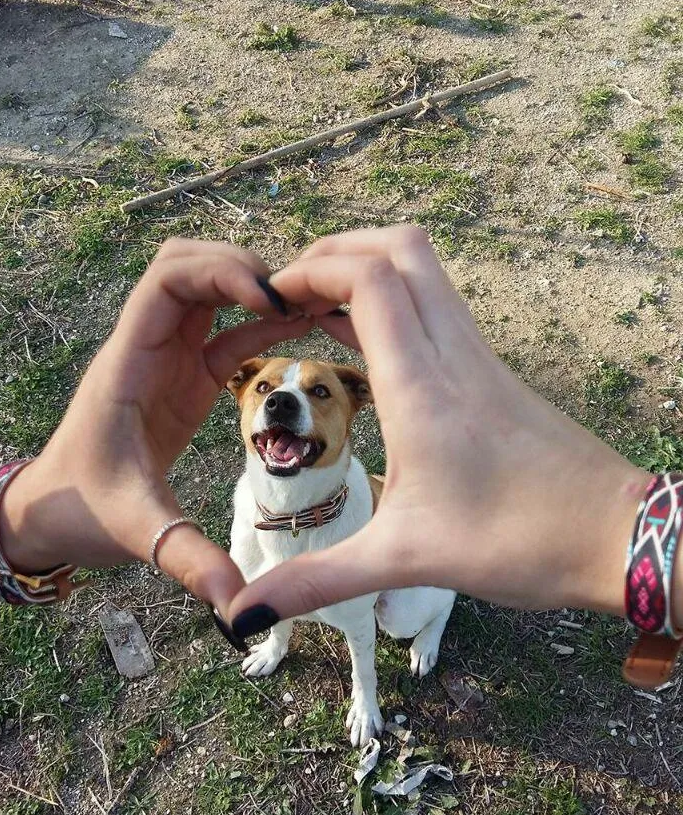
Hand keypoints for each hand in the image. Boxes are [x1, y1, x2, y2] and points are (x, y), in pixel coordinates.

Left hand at [0, 239, 309, 613]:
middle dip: (241, 268)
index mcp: (128, 363)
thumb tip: (238, 608)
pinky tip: (297, 331)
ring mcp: (166, 360)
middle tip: (293, 299)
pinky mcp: (184, 379)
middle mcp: (147, 348)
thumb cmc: (80, 511)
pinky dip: (260, 326)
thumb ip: (188, 558)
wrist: (49, 514)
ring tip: (308, 306)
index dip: (221, 273)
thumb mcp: (137, 530)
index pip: (168, 280)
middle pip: (190, 267)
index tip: (269, 300)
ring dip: (253, 290)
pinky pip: (225, 336)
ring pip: (208, 293)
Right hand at [228, 225, 652, 632]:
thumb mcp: (405, 559)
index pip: (370, 279)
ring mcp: (478, 356)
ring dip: (367, 271)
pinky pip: (437, 308)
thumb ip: (318, 579)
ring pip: (423, 270)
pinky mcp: (492, 370)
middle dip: (336, 252)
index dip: (313, 270)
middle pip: (399, 248)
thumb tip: (247, 614)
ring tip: (317, 312)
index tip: (270, 299)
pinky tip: (366, 344)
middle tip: (291, 293)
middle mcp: (453, 353)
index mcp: (423, 387)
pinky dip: (393, 303)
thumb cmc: (518, 542)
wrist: (614, 534)